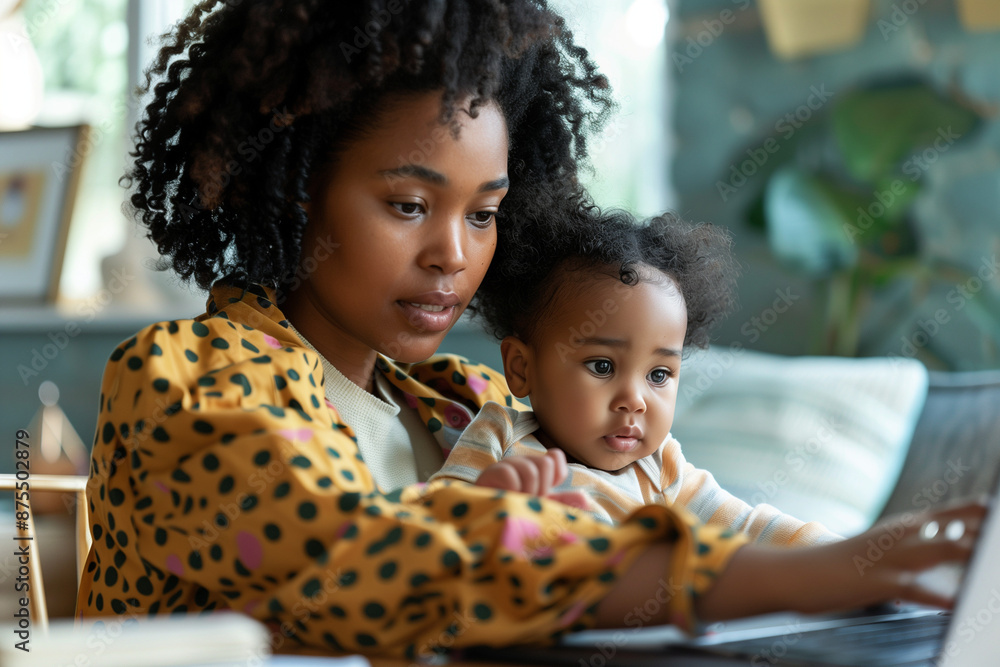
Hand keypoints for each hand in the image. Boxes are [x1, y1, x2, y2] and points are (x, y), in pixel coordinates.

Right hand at [475, 448, 591, 510]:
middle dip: (541, 488)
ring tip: (517, 502)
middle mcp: (523, 463)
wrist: (486, 519)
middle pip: (545, 463)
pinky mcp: (492, 471)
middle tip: (528, 501)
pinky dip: (512, 491)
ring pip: (531, 469)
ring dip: (527, 492)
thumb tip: (586, 499)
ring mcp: (507, 465)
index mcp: (537, 469)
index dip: (556, 474)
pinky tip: (505, 498)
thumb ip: (562, 502)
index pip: (555, 458)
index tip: (546, 492)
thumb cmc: (516, 513)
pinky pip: (511, 476)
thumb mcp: (541, 508)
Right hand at [696, 497, 988, 621]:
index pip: (953, 513)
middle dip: (983, 536)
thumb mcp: (880, 548)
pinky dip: (938, 596)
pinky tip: (957, 603)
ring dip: (971, 554)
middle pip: (957, 531)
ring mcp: (889, 559)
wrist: (794, 572)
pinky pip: (913, 589)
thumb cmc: (839, 565)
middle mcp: (900, 537)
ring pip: (941, 551)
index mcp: (903, 528)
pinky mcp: (877, 583)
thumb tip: (944, 538)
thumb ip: (912, 542)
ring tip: (991, 562)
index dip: (981, 513)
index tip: (999, 512)